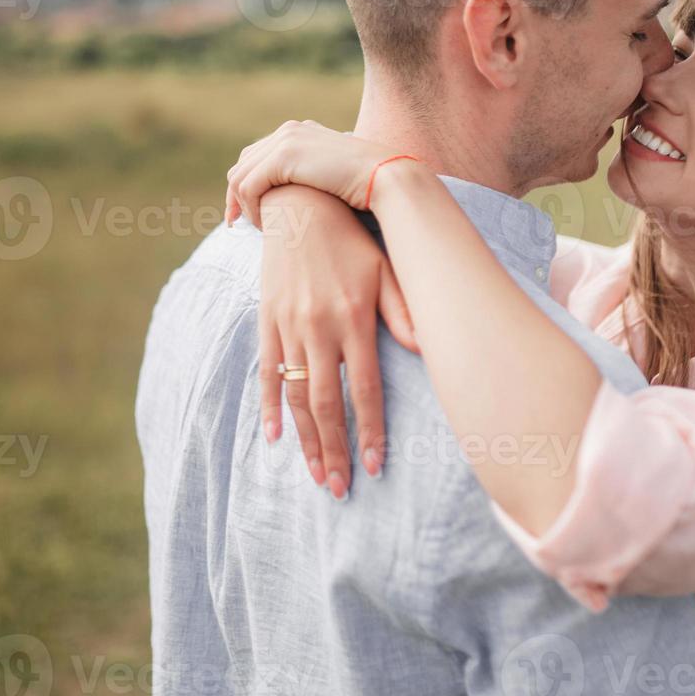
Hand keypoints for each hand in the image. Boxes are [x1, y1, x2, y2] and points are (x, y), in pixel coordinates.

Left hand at [225, 120, 397, 228]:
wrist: (384, 177)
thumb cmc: (367, 185)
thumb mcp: (332, 176)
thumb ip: (310, 176)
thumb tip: (296, 194)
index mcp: (300, 131)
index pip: (257, 155)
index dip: (245, 185)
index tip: (246, 212)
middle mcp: (289, 130)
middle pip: (243, 164)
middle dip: (235, 196)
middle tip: (238, 224)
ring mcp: (285, 140)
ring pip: (241, 177)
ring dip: (244, 206)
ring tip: (258, 227)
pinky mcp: (284, 157)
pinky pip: (249, 187)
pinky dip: (250, 208)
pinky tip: (264, 225)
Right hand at [255, 186, 417, 499]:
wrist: (299, 205)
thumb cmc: (352, 239)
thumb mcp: (386, 267)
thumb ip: (404, 310)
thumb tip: (428, 347)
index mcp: (353, 318)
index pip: (363, 388)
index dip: (368, 431)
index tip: (374, 467)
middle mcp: (319, 327)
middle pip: (327, 403)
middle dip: (334, 451)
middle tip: (340, 489)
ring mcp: (289, 326)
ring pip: (296, 396)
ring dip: (306, 440)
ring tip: (315, 475)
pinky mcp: (268, 321)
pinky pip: (266, 371)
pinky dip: (269, 407)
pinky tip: (275, 437)